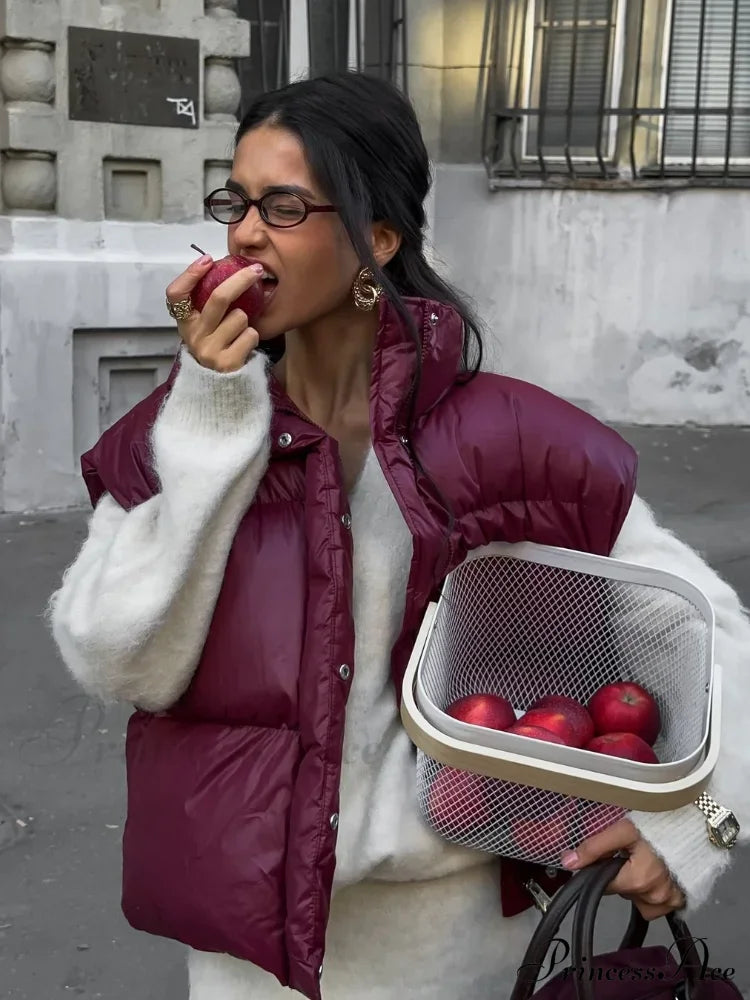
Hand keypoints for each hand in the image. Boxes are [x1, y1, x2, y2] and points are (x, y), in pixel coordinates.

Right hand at [166, 255, 261, 372]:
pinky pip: (250, 335)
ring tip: (238, 333)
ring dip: (246, 321)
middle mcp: (193, 337)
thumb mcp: (205, 327)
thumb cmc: (216, 348)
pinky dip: (252, 337)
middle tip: (257, 269)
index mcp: (185, 323)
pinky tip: (243, 346)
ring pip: (240, 317)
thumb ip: (208, 304)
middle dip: (241, 279)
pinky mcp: (227, 363)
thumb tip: (225, 268)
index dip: (190, 274)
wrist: (220, 388)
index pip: (176, 294)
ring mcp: (209, 351)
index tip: (208, 259)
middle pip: (218, 298)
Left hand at [561, 817, 684, 919]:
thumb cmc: (659, 826)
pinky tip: (657, 874)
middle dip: (621, 874)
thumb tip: (567, 862)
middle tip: (631, 854)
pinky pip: (658, 905)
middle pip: (623, 892)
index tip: (612, 854)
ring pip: (639, 900)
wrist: (697, 827)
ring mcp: (670, 902)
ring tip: (645, 863)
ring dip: (637, 885)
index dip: (603, 868)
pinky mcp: (682, 901)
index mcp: (638, 881)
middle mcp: (655, 898)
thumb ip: (594, 847)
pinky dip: (653, 892)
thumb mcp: (623, 830)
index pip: (605, 885)